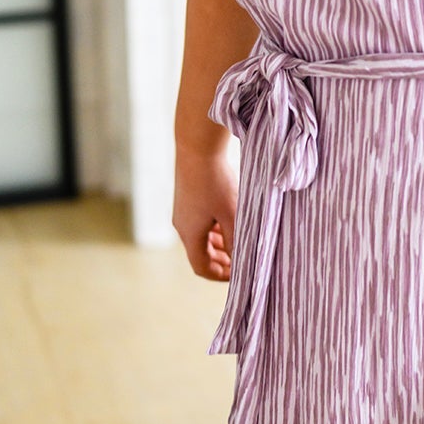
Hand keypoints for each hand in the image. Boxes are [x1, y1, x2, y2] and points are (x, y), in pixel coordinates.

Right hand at [173, 141, 237, 281]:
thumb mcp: (232, 215)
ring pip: (201, 237)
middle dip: (221, 261)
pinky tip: (230, 220)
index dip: (220, 275)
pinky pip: (200, 222)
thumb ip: (236, 241)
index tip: (239, 274)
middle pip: (201, 253)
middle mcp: (182, 225)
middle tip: (241, 261)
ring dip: (219, 244)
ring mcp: (183, 211)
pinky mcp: (187, 197)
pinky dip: (215, 228)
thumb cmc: (216, 182)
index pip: (201, 267)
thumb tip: (241, 263)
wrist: (197, 148)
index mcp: (190, 234)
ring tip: (238, 242)